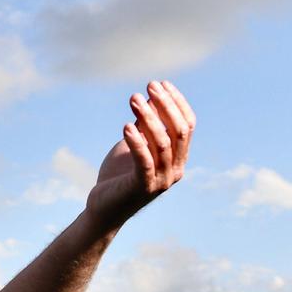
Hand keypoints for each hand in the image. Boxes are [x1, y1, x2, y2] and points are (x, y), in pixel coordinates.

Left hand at [85, 80, 195, 228]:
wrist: (103, 207)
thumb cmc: (119, 175)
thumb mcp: (134, 144)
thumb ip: (145, 125)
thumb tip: (152, 96)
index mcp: (177, 158)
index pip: (188, 126)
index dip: (177, 103)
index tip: (161, 84)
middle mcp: (175, 170)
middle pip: (179, 131)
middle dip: (166, 105)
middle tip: (149, 86)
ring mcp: (161, 181)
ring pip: (163, 143)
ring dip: (149, 117)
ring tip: (133, 99)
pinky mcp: (143, 188)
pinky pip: (144, 161)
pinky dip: (137, 142)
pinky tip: (126, 126)